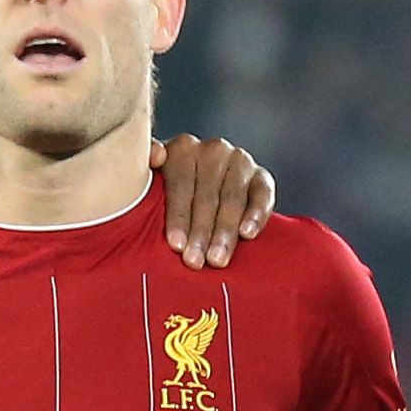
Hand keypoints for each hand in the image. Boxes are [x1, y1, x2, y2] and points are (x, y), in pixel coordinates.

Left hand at [152, 137, 278, 269]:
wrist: (199, 189)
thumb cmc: (166, 192)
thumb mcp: (151, 178)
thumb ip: (147, 166)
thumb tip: (156, 155)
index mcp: (182, 148)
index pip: (181, 185)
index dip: (178, 216)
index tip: (175, 245)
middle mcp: (213, 150)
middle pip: (206, 196)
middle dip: (200, 233)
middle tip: (194, 262)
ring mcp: (240, 162)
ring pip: (232, 200)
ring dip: (224, 232)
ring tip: (216, 259)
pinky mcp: (261, 177)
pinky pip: (263, 196)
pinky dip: (256, 215)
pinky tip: (247, 234)